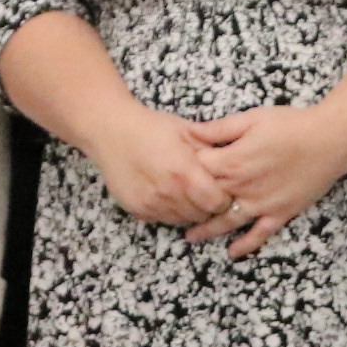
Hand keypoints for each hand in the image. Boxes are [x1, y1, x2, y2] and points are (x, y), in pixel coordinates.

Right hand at [85, 107, 232, 230]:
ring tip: (185, 190)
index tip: (221, 188)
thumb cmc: (150, 126)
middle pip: (202, 215)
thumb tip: (236, 162)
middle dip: (207, 205)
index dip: (224, 197)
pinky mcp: (137, 210)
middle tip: (204, 190)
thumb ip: (212, 150)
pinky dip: (169, 210)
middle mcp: (169, 193)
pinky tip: (166, 192)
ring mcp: (151, 204)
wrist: (110, 130)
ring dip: (189, 210)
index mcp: (185, 172)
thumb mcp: (187, 131)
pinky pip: (163, 219)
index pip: (218, 203)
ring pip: (183, 220)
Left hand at [184, 103, 346, 256]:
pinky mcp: (280, 213)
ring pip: (227, 221)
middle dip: (190, 202)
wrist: (330, 140)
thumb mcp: (251, 118)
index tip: (177, 169)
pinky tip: (232, 253)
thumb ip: (220, 129)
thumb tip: (191, 132)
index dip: (185, 168)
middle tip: (174, 207)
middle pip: (207, 198)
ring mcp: (261, 203)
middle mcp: (243, 187)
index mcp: (233, 161)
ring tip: (189, 237)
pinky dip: (245, 245)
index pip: (197, 170)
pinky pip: (259, 234)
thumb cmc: (291, 125)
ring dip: (207, 230)